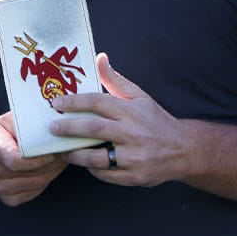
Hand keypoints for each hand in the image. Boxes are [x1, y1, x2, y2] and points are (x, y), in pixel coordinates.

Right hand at [0, 112, 65, 206]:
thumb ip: (27, 123)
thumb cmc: (0, 134)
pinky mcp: (8, 199)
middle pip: (30, 173)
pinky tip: (46, 170)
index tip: (50, 153)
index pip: (15, 161)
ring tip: (58, 161)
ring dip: (52, 173)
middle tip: (63, 154)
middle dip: (51, 164)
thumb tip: (53, 122)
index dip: (37, 160)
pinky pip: (34, 193)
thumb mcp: (9, 120)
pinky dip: (45, 182)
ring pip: (36, 184)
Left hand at [53, 53, 186, 186]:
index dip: (74, 102)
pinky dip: (92, 169)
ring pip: (96, 157)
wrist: (184, 150)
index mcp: (132, 111)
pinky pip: (105, 175)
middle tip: (52, 128)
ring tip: (62, 150)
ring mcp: (134, 157)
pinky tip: (84, 162)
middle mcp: (133, 134)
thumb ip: (116, 80)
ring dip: (75, 154)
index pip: (98, 102)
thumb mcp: (139, 97)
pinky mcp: (134, 177)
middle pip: (93, 129)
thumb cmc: (155, 121)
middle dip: (68, 128)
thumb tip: (99, 58)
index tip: (56, 103)